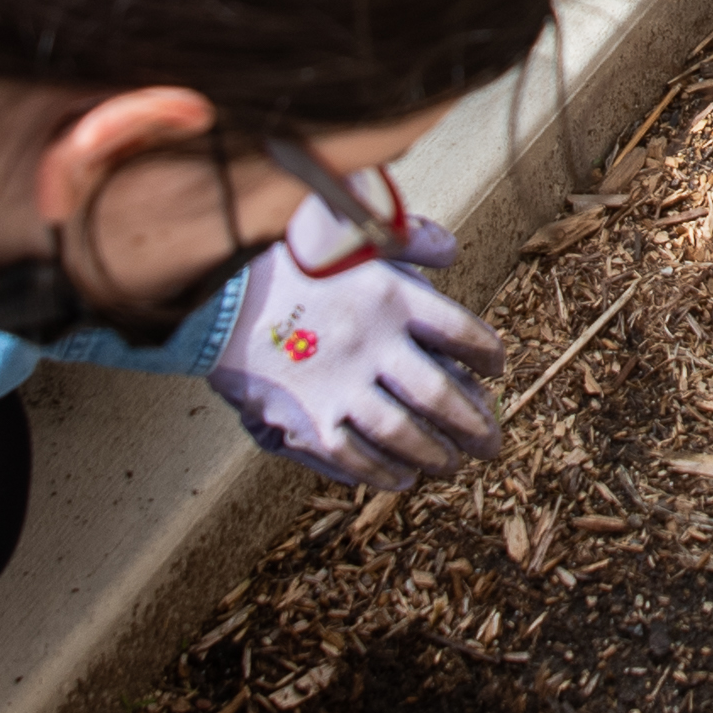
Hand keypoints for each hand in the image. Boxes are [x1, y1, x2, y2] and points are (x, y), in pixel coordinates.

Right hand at [204, 220, 502, 488]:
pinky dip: (384, 472)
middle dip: (474, 424)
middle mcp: (374, 346)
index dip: (488, 354)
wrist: (215, 294)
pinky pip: (355, 457)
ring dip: (436, 455)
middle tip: (490, 442)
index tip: (496, 368)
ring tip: (451, 464)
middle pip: (441, 395)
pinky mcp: (307, 419)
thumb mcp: (350, 235)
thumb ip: (407, 238)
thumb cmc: (285, 261)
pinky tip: (401, 477)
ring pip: (405, 434)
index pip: (462, 332)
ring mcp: (340, 387)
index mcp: (391, 297)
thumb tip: (452, 252)